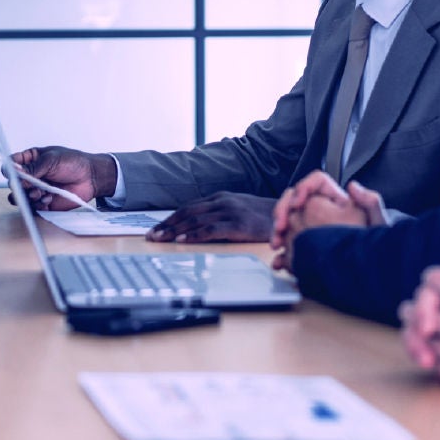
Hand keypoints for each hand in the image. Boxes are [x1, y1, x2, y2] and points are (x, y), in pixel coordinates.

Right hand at [10, 146, 113, 210]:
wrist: (90, 177)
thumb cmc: (73, 163)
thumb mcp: (51, 160)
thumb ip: (32, 168)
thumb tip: (15, 171)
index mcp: (30, 160)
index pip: (11, 165)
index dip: (9, 170)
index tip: (14, 173)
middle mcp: (30, 176)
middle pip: (13, 183)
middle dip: (20, 186)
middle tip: (30, 186)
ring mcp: (36, 190)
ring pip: (20, 197)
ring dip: (28, 196)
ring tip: (39, 193)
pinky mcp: (43, 203)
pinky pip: (32, 207)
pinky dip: (37, 204)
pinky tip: (48, 199)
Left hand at [146, 192, 275, 242]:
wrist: (288, 215)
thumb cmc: (262, 217)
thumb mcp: (238, 210)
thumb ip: (219, 215)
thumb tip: (196, 229)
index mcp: (220, 197)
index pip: (188, 207)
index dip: (170, 219)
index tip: (156, 229)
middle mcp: (222, 201)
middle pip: (187, 212)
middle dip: (167, 225)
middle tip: (151, 236)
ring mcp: (230, 211)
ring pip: (195, 220)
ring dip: (175, 231)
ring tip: (160, 239)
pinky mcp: (238, 224)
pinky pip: (210, 229)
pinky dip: (194, 235)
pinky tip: (182, 241)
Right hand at [269, 171, 379, 270]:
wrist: (376, 269)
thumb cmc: (379, 245)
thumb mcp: (378, 223)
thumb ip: (370, 202)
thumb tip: (352, 186)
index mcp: (337, 201)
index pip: (316, 182)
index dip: (303, 188)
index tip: (298, 203)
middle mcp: (322, 211)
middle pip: (294, 200)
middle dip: (282, 211)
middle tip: (281, 227)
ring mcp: (312, 230)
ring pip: (287, 222)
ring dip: (277, 232)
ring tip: (277, 244)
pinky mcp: (308, 249)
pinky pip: (289, 248)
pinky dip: (280, 255)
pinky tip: (280, 262)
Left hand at [399, 264, 439, 392]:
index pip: (433, 283)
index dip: (433, 281)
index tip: (438, 286)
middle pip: (416, 313)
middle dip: (416, 309)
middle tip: (416, 312)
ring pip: (421, 341)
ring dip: (420, 335)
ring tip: (424, 332)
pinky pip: (436, 364)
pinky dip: (434, 358)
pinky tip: (438, 353)